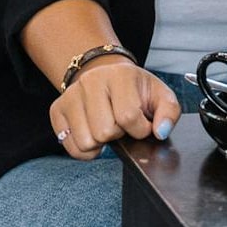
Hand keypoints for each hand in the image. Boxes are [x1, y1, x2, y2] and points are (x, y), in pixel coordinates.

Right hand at [48, 60, 180, 160]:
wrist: (106, 75)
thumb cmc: (134, 89)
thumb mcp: (160, 95)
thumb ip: (169, 113)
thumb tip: (161, 131)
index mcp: (120, 75)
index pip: (128, 116)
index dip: (140, 129)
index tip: (142, 124)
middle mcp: (91, 82)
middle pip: (105, 131)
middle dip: (119, 134)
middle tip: (121, 123)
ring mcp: (71, 95)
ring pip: (87, 142)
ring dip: (102, 143)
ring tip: (107, 126)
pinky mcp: (57, 110)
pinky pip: (71, 148)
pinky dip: (86, 150)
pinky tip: (93, 134)